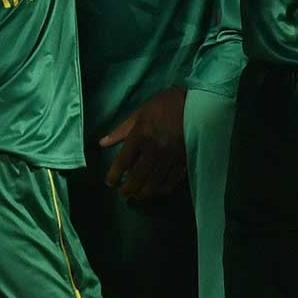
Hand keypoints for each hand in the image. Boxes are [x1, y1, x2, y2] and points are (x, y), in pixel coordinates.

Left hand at [102, 86, 187, 201]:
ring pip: (154, 183)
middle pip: (138, 177)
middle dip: (128, 189)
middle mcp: (155, 148)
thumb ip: (120, 131)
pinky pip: (172, 181)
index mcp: (141, 135)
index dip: (114, 176)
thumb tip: (102, 144)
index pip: (123, 162)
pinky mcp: (184, 160)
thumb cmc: (163, 106)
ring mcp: (171, 156)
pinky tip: (156, 190)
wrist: (195, 102)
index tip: (110, 183)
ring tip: (137, 195)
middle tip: (123, 193)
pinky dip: (162, 189)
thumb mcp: (139, 114)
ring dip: (144, 193)